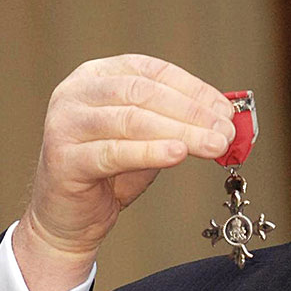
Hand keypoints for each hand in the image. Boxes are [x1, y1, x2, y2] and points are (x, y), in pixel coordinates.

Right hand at [12, 54, 234, 290]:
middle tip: (226, 131)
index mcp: (98, 76)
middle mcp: (77, 93)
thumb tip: (226, 120)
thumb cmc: (112, 172)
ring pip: (132, 120)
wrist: (68, 219)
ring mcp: (65, 124)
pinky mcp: (64, 159)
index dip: (194, 88)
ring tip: (214, 144)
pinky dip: (151, 152)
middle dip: (192, 112)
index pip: (152, 72)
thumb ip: (178, 123)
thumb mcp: (150, 138)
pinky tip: (178, 154)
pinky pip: (114, 153)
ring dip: (182, 131)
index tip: (226, 109)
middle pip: (144, 93)